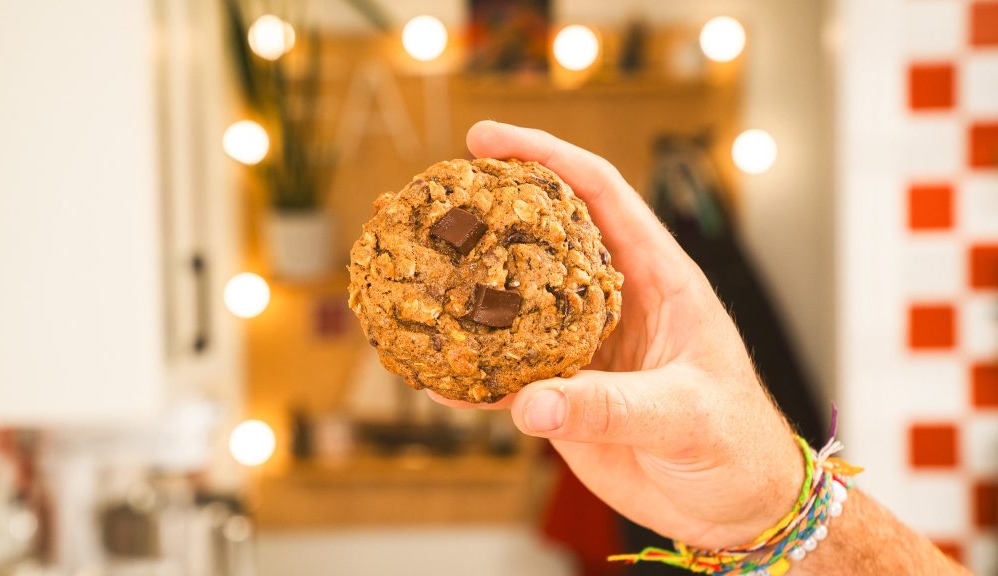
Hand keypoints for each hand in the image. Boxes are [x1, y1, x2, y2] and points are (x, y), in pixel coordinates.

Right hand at [431, 121, 804, 549]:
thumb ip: (610, 407)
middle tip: (435, 203)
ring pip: (517, 305)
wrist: (732, 505)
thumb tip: (530, 403)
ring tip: (417, 280)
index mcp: (658, 278)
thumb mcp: (684, 415)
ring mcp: (585, 346)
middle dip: (491, 215)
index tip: (487, 139)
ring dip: (471, 294)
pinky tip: (436, 375)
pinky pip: (508, 374)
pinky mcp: (565, 392)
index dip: (546, 157)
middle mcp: (614, 301)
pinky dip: (472, 373)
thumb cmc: (735, 444)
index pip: (600, 193)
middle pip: (544, 238)